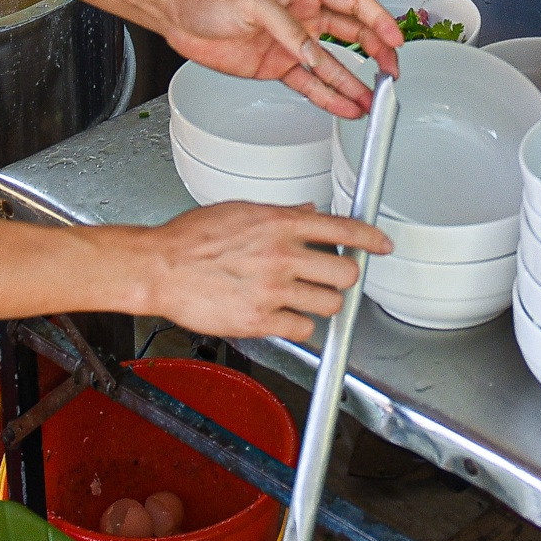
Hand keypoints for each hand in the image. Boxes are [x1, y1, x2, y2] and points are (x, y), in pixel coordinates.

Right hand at [130, 202, 388, 341]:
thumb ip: (281, 214)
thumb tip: (309, 212)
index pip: (343, 230)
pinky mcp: (260, 320)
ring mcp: (273, 289)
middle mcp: (282, 255)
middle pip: (345, 273)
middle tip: (330, 279)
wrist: (159, 268)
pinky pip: (303, 329)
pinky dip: (298, 326)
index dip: (371, 239)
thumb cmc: (190, 239)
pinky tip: (284, 316)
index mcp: (280, 223)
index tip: (381, 246)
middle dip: (342, 278)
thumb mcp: (241, 211)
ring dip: (322, 304)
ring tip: (304, 300)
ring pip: (330, 305)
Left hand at [161, 0, 399, 115]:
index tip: (395, 38)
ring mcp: (292, 44)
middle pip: (352, 35)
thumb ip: (287, 29)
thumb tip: (314, 54)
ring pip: (332, 66)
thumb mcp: (253, 1)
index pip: (353, 3)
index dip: (378, 20)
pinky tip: (344, 108)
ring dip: (353, 83)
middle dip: (376, 53)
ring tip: (372, 102)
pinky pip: (310, 84)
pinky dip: (328, 97)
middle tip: (391, 73)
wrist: (180, 14)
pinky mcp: (278, 67)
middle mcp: (304, 17)